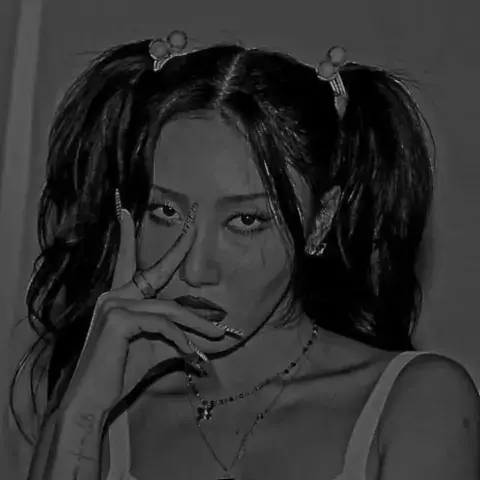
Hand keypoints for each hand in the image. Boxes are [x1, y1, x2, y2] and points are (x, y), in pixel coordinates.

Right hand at [55, 202, 224, 416]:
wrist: (93, 400)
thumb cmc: (121, 371)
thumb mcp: (154, 347)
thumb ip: (176, 334)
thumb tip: (210, 334)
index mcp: (118, 296)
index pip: (127, 260)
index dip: (127, 235)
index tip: (125, 210)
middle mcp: (114, 295)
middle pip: (156, 272)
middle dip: (178, 247)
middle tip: (194, 224)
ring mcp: (114, 305)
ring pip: (169, 307)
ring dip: (197, 324)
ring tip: (218, 336)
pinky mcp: (119, 320)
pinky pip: (163, 324)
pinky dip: (181, 339)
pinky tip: (191, 354)